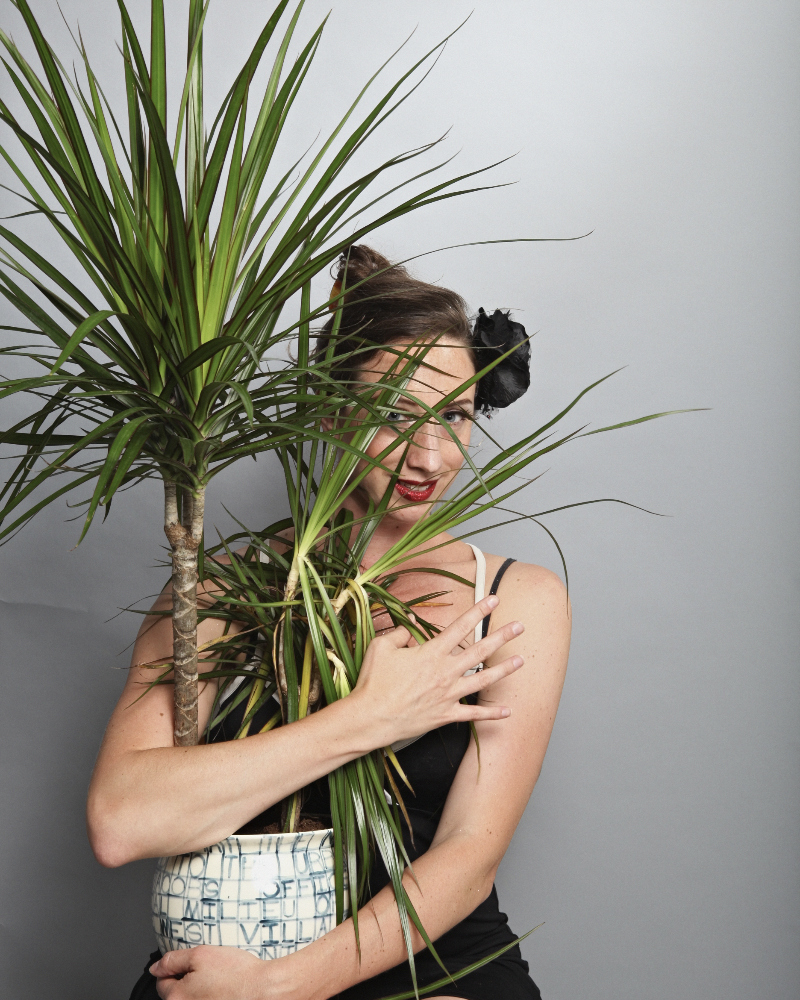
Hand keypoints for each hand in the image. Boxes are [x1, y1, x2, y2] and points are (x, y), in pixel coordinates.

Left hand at [150, 946, 277, 999]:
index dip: (176, 968)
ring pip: (192, 999)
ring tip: (219, 982)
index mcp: (176, 997)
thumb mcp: (201, 954)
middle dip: (188, 982)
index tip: (192, 965)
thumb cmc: (236, 973)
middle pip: (176, 994)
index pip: (162, 982)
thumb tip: (156, 968)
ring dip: (199, 991)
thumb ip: (173, 960)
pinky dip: (211, 997)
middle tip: (209, 972)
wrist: (262, 990)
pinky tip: (224, 992)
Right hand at [352, 594, 523, 745]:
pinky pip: (473, 715)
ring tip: (521, 661)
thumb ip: (399, 632)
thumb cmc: (373, 681)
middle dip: (502, 636)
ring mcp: (447, 695)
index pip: (460, 626)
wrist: (370, 717)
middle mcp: (444, 672)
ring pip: (483, 680)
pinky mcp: (445, 716)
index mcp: (431, 653)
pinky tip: (508, 711)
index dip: (479, 610)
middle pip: (480, 651)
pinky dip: (491, 714)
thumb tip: (410, 624)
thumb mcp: (381, 647)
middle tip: (520, 626)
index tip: (494, 599)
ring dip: (504, 670)